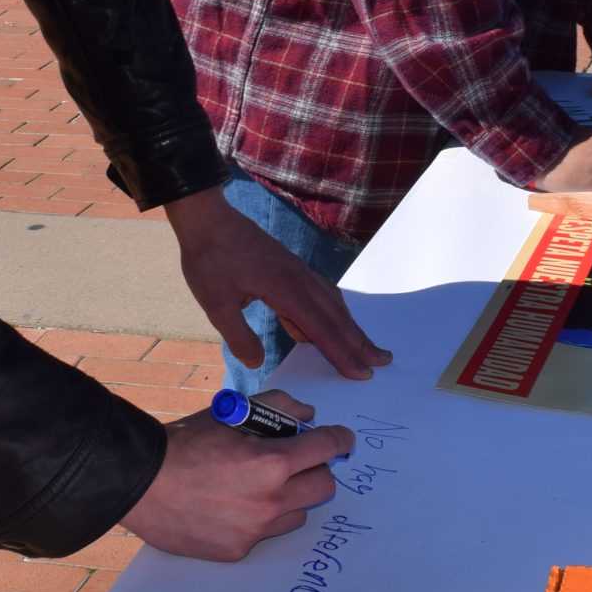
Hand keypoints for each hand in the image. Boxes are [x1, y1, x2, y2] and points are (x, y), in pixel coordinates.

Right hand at [120, 394, 352, 560]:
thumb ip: (277, 407)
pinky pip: (265, 534)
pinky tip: (233, 507)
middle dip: (316, 470)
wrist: (140, 483)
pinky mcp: (238, 550)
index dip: (339, 439)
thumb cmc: (184, 444)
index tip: (340, 439)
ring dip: (290, 498)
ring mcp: (255, 530)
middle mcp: (271, 501)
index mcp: (272, 462)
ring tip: (261, 487)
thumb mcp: (232, 414)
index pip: (327, 448)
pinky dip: (259, 520)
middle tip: (298, 463)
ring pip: (298, 515)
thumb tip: (308, 416)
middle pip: (324, 487)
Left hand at [163, 186, 389, 379]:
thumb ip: (239, 336)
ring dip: (349, 326)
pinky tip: (325, 324)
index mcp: (285, 289)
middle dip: (359, 341)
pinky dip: (331, 312)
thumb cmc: (210, 260)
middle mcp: (299, 279)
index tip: (361, 372)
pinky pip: (320, 293)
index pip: (320, 328)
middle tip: (382, 361)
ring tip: (363, 347)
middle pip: (336, 315)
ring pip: (332, 302)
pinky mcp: (290, 267)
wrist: (209, 219)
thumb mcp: (216, 304)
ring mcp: (297, 271)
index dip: (342, 353)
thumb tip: (256, 363)